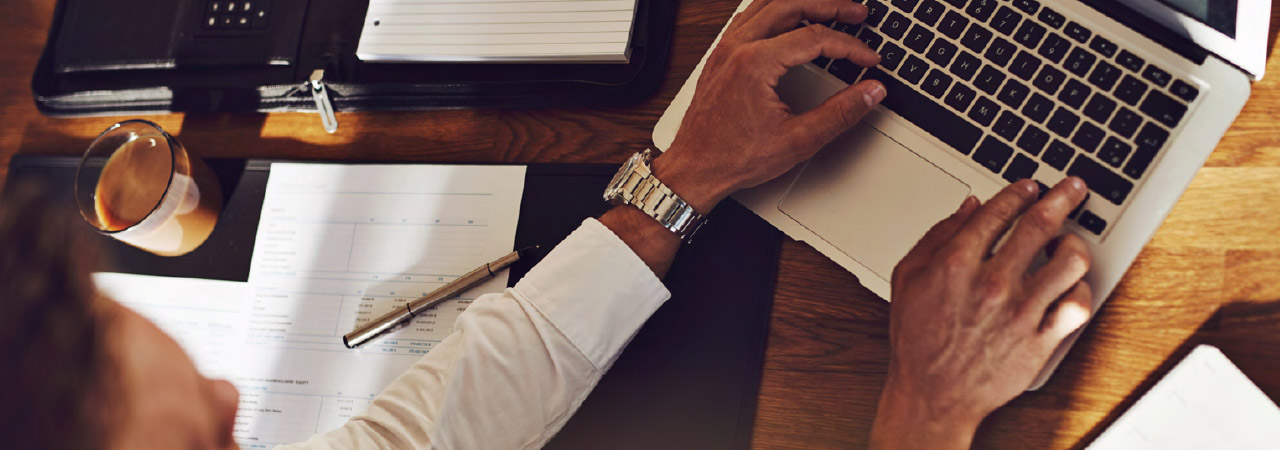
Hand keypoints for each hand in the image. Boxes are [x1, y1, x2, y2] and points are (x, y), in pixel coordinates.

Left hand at [652, 0, 884, 213]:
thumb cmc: (733, 157)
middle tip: (857, 13)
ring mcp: (725, 49)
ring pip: (768, 4)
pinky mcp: (720, 56)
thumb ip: (840, 113)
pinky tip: (788, 17)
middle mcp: (737, 48)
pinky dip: (775, 10)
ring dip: (802, 2)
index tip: (868, 59)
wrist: (694, 169)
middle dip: (830, 5)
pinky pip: (750, 16)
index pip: (815, 37)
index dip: (849, 46)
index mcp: (755, 63)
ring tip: (830, 8)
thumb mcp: (798, 140)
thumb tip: (870, 93)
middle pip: (791, 5)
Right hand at [870, 178, 1095, 449]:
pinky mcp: (1040, 341)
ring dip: (1075, 243)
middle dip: (1062, 197)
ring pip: (1070, 261)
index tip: (1030, 187)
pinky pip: (1078, 306)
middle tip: (1073, 188)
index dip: (1019, 192)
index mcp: (957, 264)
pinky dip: (1081, 289)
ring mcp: (1021, 313)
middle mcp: (993, 284)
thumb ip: (937, 236)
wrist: (932, 394)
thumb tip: (969, 207)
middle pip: (1041, 225)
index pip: (999, 212)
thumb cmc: (917, 339)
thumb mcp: (908, 278)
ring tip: (1070, 241)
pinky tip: (1072, 284)